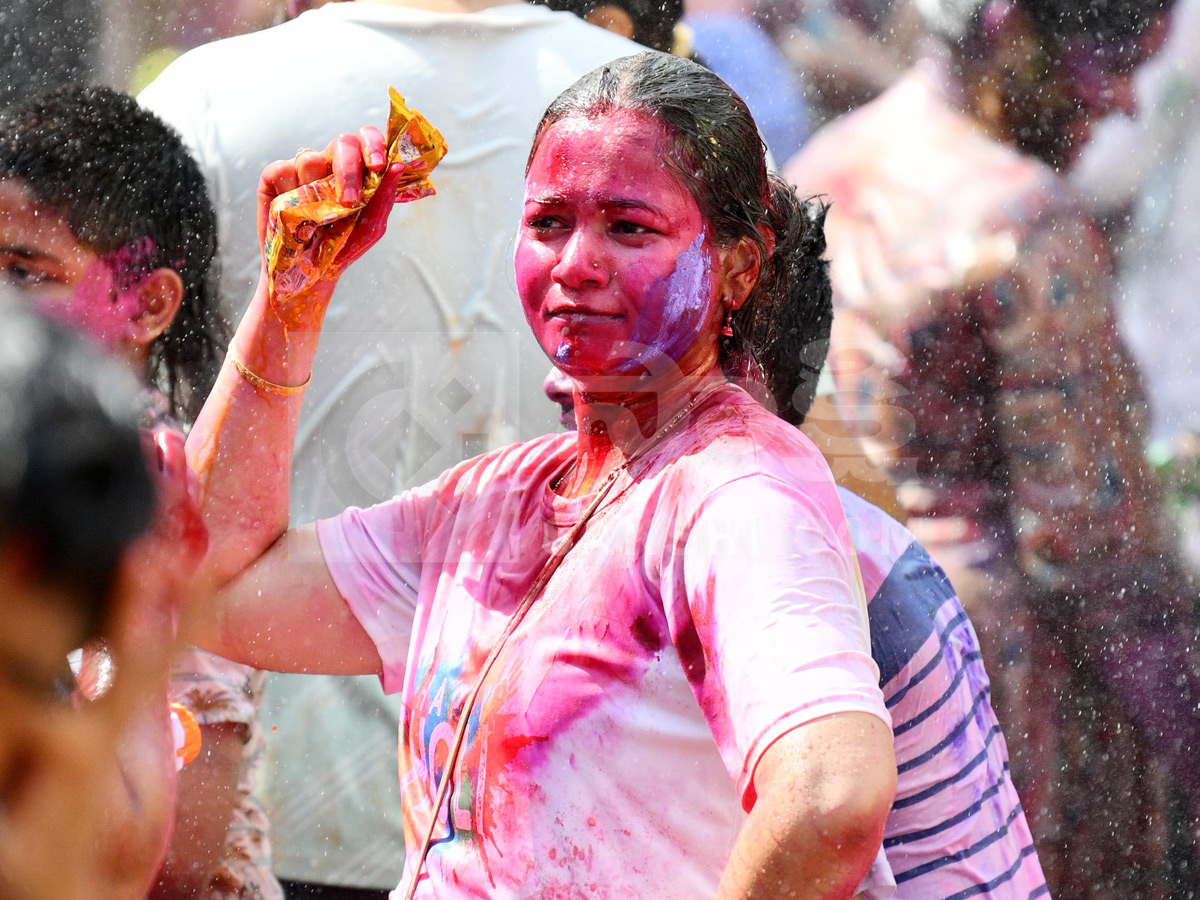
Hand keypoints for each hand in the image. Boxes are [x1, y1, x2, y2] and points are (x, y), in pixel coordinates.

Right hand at [255, 126, 407, 312]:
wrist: (309, 273)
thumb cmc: (342, 247)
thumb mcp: (370, 227)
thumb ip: (384, 197)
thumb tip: (398, 166)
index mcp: (357, 169)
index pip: (366, 138)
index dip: (373, 143)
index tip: (378, 165)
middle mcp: (330, 164)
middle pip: (342, 142)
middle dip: (348, 169)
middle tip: (350, 199)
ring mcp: (301, 169)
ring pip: (310, 158)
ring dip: (316, 189)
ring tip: (316, 218)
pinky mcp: (273, 179)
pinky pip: (280, 170)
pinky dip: (287, 191)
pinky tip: (290, 211)